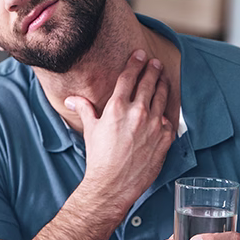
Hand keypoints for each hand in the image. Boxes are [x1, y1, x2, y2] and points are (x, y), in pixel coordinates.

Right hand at [65, 49, 173, 211]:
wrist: (112, 184)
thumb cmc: (99, 158)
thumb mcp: (90, 130)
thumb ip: (84, 109)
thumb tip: (71, 99)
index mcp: (117, 107)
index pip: (129, 77)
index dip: (135, 63)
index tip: (140, 55)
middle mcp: (137, 112)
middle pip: (148, 83)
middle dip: (152, 70)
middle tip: (155, 63)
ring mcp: (154, 125)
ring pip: (162, 97)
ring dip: (162, 85)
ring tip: (163, 78)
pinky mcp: (164, 138)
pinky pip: (168, 120)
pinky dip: (166, 114)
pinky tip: (164, 110)